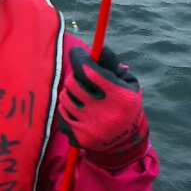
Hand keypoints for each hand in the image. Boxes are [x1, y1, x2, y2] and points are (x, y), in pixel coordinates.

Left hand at [57, 44, 147, 167]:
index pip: (88, 70)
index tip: (77, 52)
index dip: (79, 57)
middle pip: (72, 83)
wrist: (124, 143)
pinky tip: (78, 111)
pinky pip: (61, 114)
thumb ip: (112, 64)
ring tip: (81, 96)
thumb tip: (98, 47)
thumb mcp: (128, 84)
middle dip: (76, 76)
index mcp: (117, 96)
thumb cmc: (125, 105)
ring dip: (70, 92)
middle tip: (82, 78)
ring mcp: (88, 126)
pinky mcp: (77, 137)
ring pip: (64, 97)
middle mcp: (102, 112)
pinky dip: (67, 109)